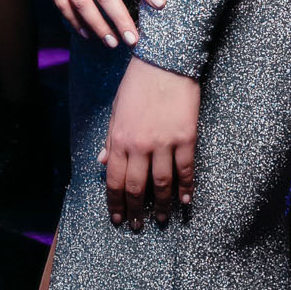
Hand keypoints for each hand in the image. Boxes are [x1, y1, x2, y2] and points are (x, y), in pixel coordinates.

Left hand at [99, 55, 198, 228]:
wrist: (165, 63)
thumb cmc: (137, 84)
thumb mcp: (117, 111)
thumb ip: (111, 139)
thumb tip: (104, 162)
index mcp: (120, 140)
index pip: (115, 180)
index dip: (116, 202)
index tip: (117, 217)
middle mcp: (140, 146)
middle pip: (137, 187)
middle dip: (136, 210)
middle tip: (137, 225)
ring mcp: (164, 143)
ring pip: (162, 183)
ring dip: (162, 205)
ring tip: (162, 219)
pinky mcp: (186, 138)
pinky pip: (186, 169)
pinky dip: (186, 187)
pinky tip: (185, 200)